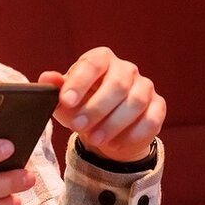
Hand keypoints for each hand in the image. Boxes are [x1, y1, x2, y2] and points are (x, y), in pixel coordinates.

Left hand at [42, 46, 164, 163]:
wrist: (106, 129)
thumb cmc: (82, 107)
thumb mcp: (66, 101)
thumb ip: (56, 89)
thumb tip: (46, 78)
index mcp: (102, 59)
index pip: (93, 64)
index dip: (79, 82)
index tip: (66, 101)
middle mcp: (126, 69)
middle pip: (117, 84)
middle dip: (96, 108)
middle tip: (79, 126)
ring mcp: (145, 87)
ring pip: (135, 102)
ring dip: (113, 123)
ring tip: (94, 139)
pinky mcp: (158, 106)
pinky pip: (150, 120)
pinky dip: (132, 135)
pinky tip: (114, 144)